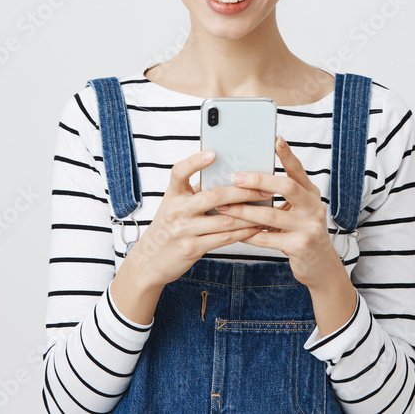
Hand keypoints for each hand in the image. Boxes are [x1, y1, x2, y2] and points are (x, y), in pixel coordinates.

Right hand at [125, 148, 267, 288]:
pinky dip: (242, 232)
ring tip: (265, 208)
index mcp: (173, 194)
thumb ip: (195, 193)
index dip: (195, 161)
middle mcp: (177, 210)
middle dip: (243, 192)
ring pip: (225, 219)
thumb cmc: (168, 227)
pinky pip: (224, 238)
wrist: (149, 260)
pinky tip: (254, 227)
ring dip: (249, 214)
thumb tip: (229, 179)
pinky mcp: (192, 248)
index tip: (212, 153)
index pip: (180, 172)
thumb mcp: (175, 205)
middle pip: (215, 196)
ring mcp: (184, 230)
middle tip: (263, 188)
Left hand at [216, 135, 343, 287]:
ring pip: (271, 214)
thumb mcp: (299, 209)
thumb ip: (283, 195)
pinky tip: (234, 231)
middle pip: (286, 187)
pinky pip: (267, 238)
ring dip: (244, 210)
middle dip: (259, 181)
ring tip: (225, 206)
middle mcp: (313, 207)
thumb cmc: (302, 231)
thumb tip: (249, 178)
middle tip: (235, 178)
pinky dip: (248, 234)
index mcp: (311, 194)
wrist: (320, 265)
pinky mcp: (300, 246)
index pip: (298, 170)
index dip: (287, 155)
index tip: (275, 139)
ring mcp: (308, 227)